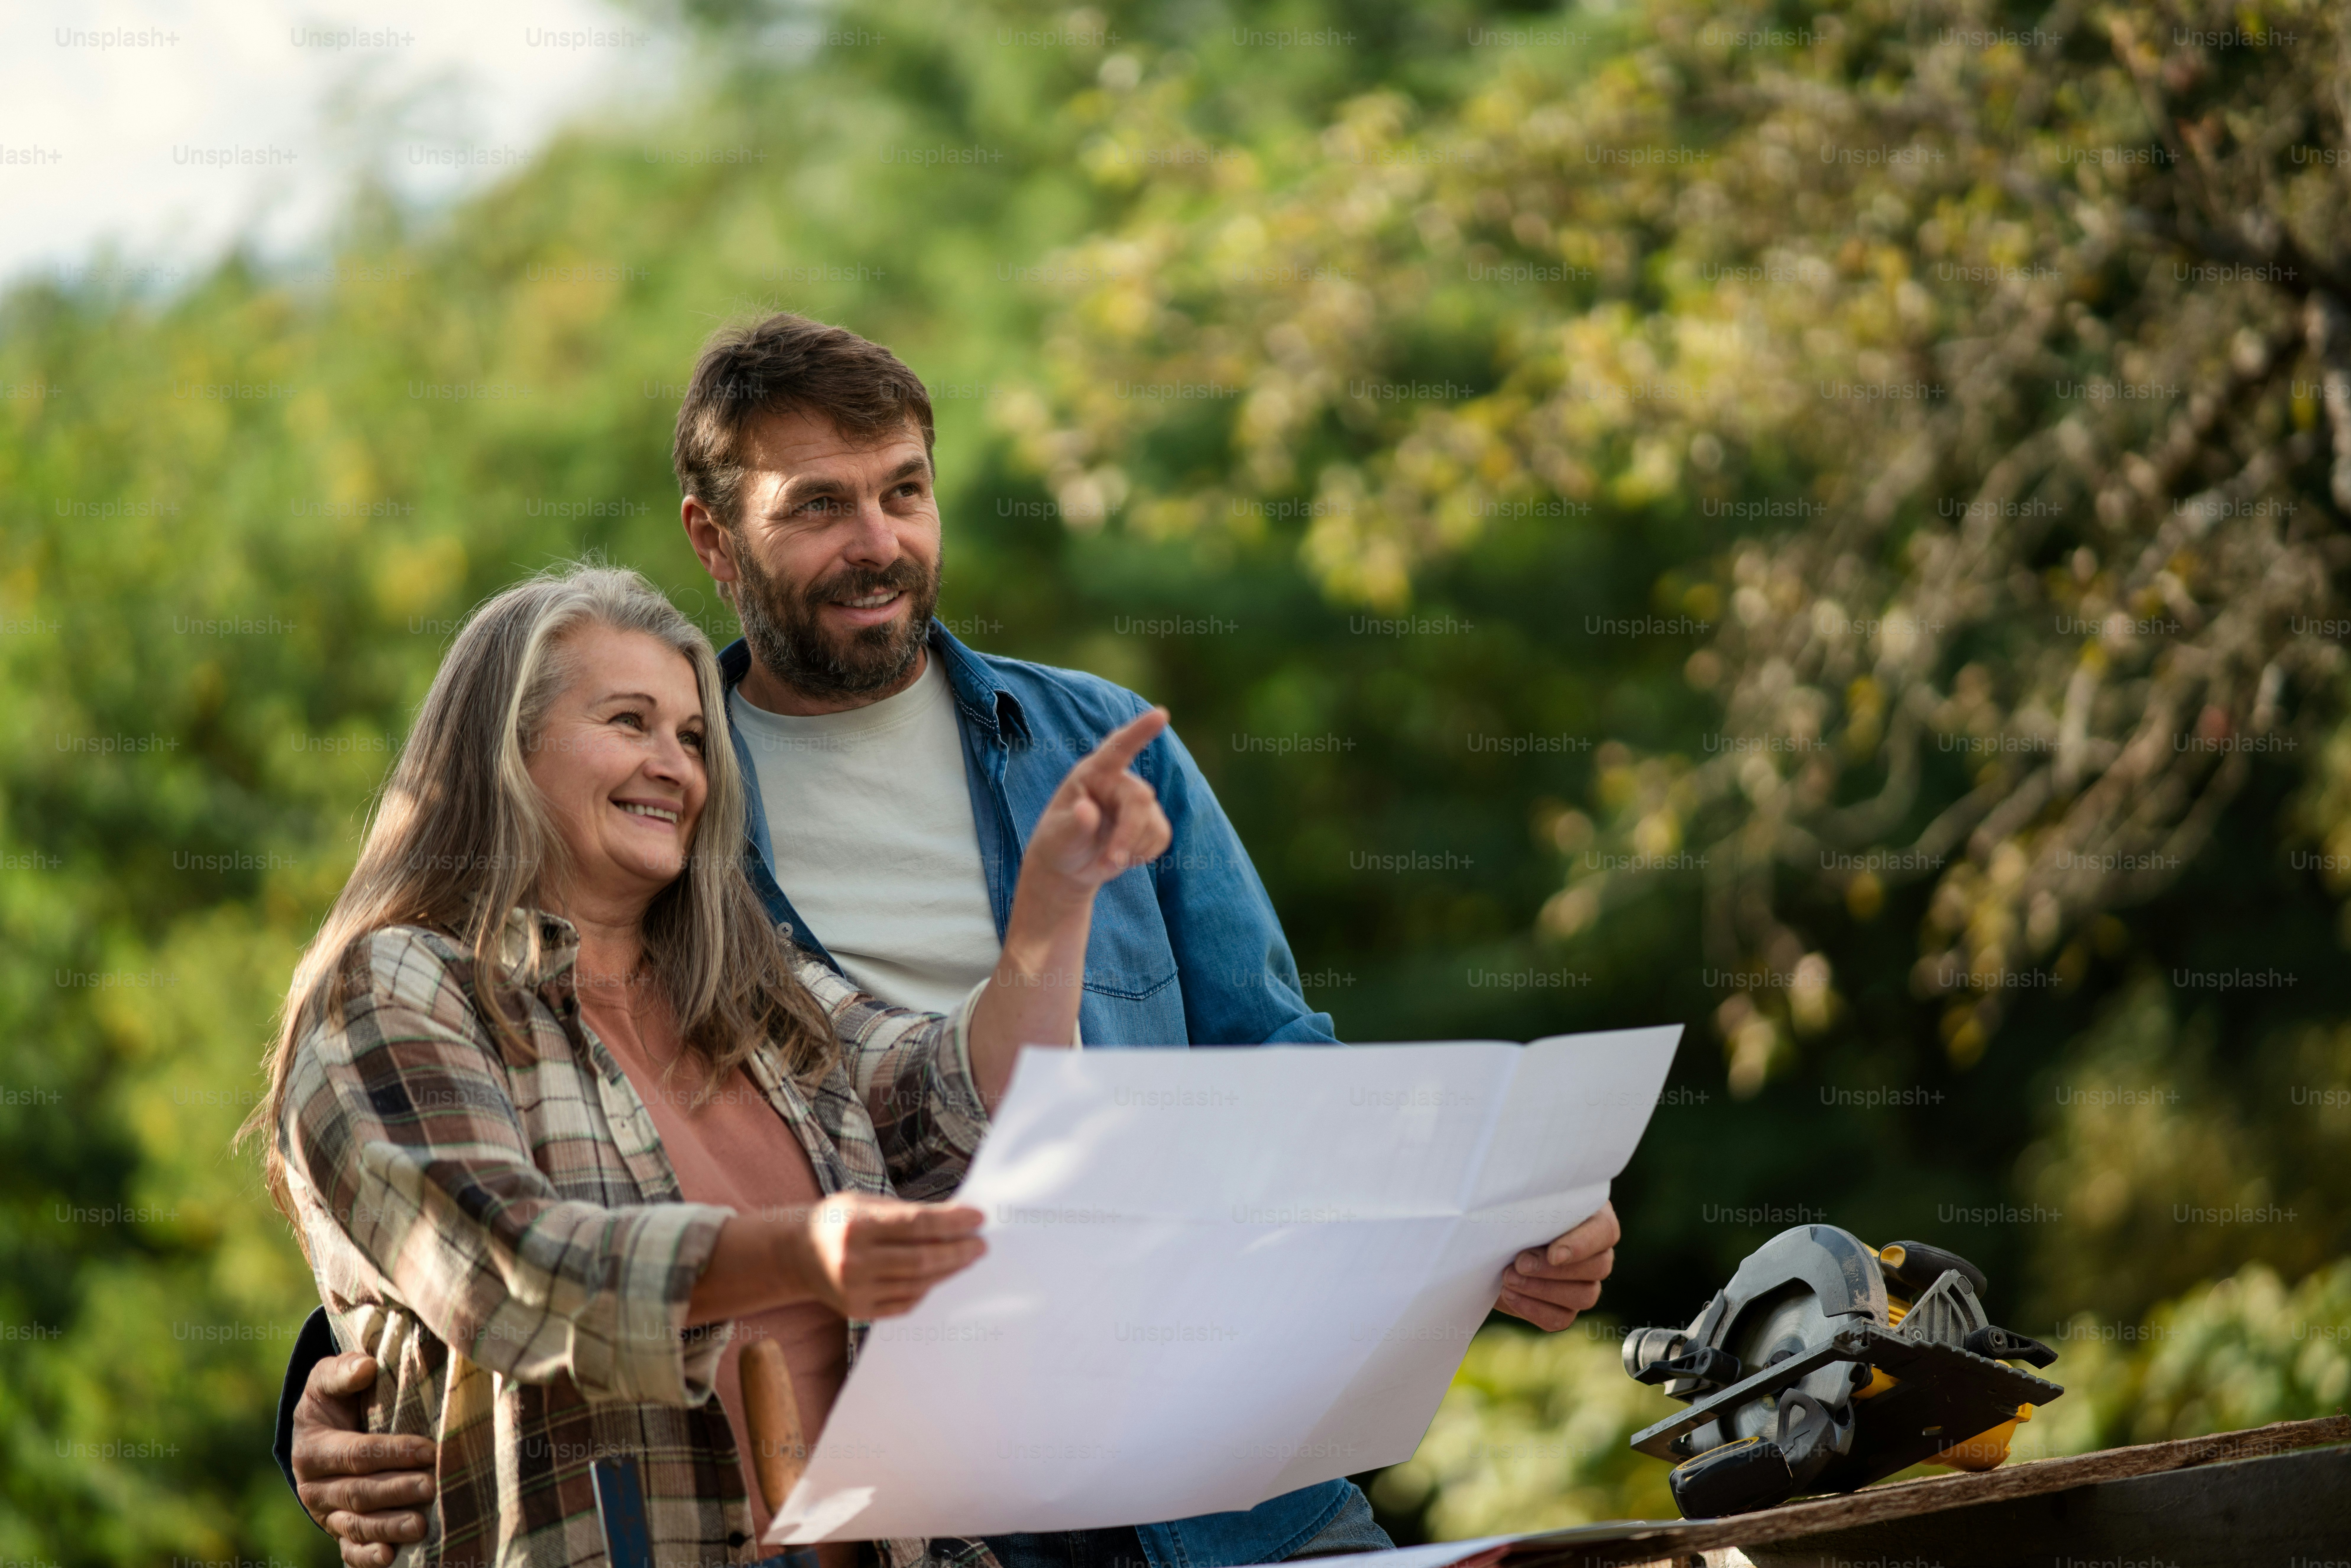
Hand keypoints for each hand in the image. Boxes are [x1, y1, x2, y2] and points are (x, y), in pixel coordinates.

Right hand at [288, 1350, 435, 1567]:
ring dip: (389, 1526)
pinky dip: (367, 1556)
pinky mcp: (338, 1532)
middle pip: (359, 1492)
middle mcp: (315, 1487)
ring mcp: (326, 1514)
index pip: (357, 1454)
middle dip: (396, 1491)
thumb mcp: (328, 1379)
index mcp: (313, 1450)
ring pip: (357, 1524)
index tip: (428, 1449)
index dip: (392, 1452)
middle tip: (431, 1487)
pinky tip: (389, 1558)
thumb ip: (343, 1371)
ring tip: (421, 1525)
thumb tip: (365, 1368)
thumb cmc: (333, 1399)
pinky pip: (349, 1549)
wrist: (319, 1433)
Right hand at [790, 1192, 986, 1317]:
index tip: (979, 1218)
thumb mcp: (867, 1203)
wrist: (798, 1254)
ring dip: (948, 1271)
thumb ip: (909, 1212)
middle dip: (958, 1251)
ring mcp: (855, 1290)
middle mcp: (854, 1260)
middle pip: (921, 1259)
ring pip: (917, 1284)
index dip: (953, 1222)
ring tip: (967, 1257)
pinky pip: (905, 1302)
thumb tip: (959, 1218)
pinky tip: (940, 1275)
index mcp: (856, 1224)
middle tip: (981, 1244)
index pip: (917, 1224)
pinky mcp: (858, 1310)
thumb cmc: (840, 1221)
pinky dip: (928, 1289)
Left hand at [1023, 708, 1172, 895]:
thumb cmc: (1059, 843)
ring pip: (1152, 823)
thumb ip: (1073, 824)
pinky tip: (1122, 856)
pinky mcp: (1152, 822)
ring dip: (1131, 849)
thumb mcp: (1057, 836)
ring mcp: (1138, 801)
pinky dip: (1142, 854)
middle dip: (1127, 834)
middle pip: (1140, 799)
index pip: (1118, 747)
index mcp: (1093, 773)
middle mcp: (1119, 781)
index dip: (1140, 731)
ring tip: (1105, 860)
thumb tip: (1086, 810)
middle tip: (1110, 862)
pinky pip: (1161, 837)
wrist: (1071, 865)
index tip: (1161, 714)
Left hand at [1497, 1200, 1619, 1330]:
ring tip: (1508, 1278)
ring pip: (1585, 1296)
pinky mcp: (1565, 1308)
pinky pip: (1561, 1318)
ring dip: (1543, 1289)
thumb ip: (1529, 1205)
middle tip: (1520, 1264)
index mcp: (1591, 1216)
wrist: (1487, 1244)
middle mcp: (1595, 1252)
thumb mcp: (1515, 1204)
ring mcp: (1584, 1283)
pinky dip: (1533, 1308)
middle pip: (1598, 1267)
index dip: (1583, 1245)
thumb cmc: (1505, 1214)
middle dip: (1555, 1270)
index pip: (1605, 1231)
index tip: (1554, 1255)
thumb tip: (1526, 1204)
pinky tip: (1509, 1294)